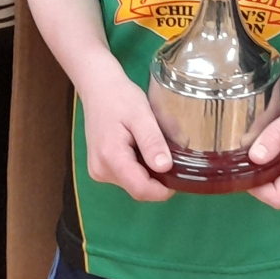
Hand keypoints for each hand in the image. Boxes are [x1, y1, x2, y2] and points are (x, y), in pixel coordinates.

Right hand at [80, 72, 175, 202]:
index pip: (140, 189)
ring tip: (153, 147)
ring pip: (133, 184)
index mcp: (110, 157)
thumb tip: (165, 167)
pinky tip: (141, 148)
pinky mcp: (100, 168)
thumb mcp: (141, 115)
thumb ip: (152, 141)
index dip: (163, 190)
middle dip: (158, 179)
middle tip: (170, 155)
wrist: (99, 88)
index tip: (181, 176)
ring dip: (148, 173)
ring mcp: (98, 171)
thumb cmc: (120, 98)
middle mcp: (101, 170)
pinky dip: (139, 168)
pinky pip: (126, 177)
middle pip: (137, 189)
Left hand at [246, 87, 279, 209]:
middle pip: (277, 193)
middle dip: (258, 178)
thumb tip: (254, 158)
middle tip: (246, 155)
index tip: (244, 168)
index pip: (279, 198)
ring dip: (264, 170)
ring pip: (279, 183)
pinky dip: (271, 164)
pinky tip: (268, 146)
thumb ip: (274, 138)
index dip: (258, 190)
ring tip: (257, 147)